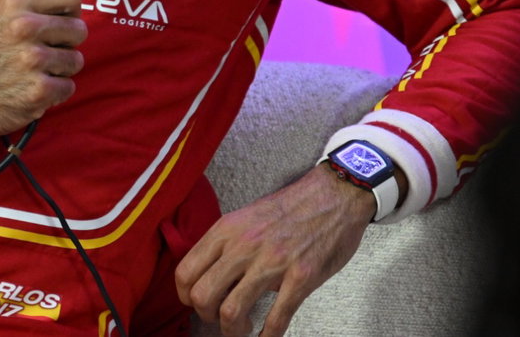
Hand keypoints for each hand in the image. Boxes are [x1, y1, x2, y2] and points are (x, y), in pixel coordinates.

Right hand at [0, 0, 86, 144]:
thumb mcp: (6, 11)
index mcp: (16, 2)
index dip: (68, 10)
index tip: (56, 20)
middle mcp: (25, 27)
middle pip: (79, 29)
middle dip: (65, 42)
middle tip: (42, 48)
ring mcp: (33, 60)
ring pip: (76, 60)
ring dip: (60, 68)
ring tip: (35, 69)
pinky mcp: (39, 90)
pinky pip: (68, 86)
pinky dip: (54, 91)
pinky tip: (33, 87)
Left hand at [175, 163, 374, 336]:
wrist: (333, 196)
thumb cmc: (289, 209)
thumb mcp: (244, 217)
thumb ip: (225, 243)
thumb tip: (208, 273)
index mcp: (225, 231)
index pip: (186, 271)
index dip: (185, 296)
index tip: (197, 303)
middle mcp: (243, 247)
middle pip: (202, 296)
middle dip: (207, 316)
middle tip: (220, 318)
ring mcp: (272, 263)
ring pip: (232, 311)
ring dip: (233, 330)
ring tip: (242, 328)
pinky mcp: (301, 278)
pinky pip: (277, 317)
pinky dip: (269, 335)